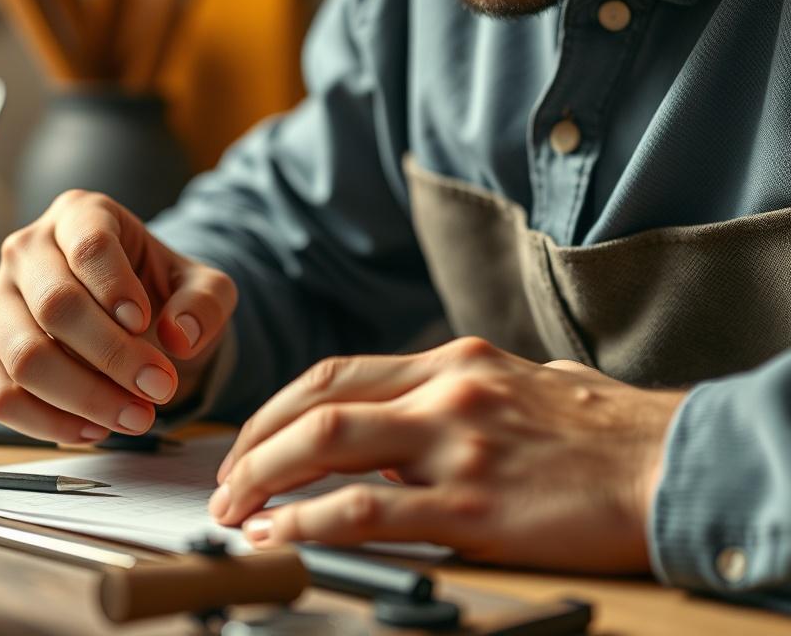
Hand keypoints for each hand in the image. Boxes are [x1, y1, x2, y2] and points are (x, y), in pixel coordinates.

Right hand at [0, 189, 236, 442]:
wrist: (131, 314)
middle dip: (113, 356)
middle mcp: (26, 248)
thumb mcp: (202, 287)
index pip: (90, 245)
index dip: (116, 287)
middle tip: (160, 388)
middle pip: (56, 305)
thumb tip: (179, 335)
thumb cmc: (160, 291)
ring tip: (136, 417)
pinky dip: (47, 423)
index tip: (146, 323)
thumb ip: (205, 302)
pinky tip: (94, 430)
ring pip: (24, 356)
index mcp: (81, 215)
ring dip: (84, 397)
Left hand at [210, 338, 684, 572]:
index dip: (279, 408)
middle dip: (254, 443)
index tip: (251, 440)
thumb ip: (456, 396)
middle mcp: (445, 389)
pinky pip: (367, 511)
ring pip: (327, 446)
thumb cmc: (600, 431)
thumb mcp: (520, 385)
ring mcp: (455, 444)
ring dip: (265, 478)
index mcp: (453, 360)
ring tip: (234, 511)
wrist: (671, 464)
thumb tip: (409, 423)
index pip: (338, 374)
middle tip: (225, 481)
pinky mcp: (472, 505)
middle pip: (317, 404)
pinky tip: (280, 536)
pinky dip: (309, 522)